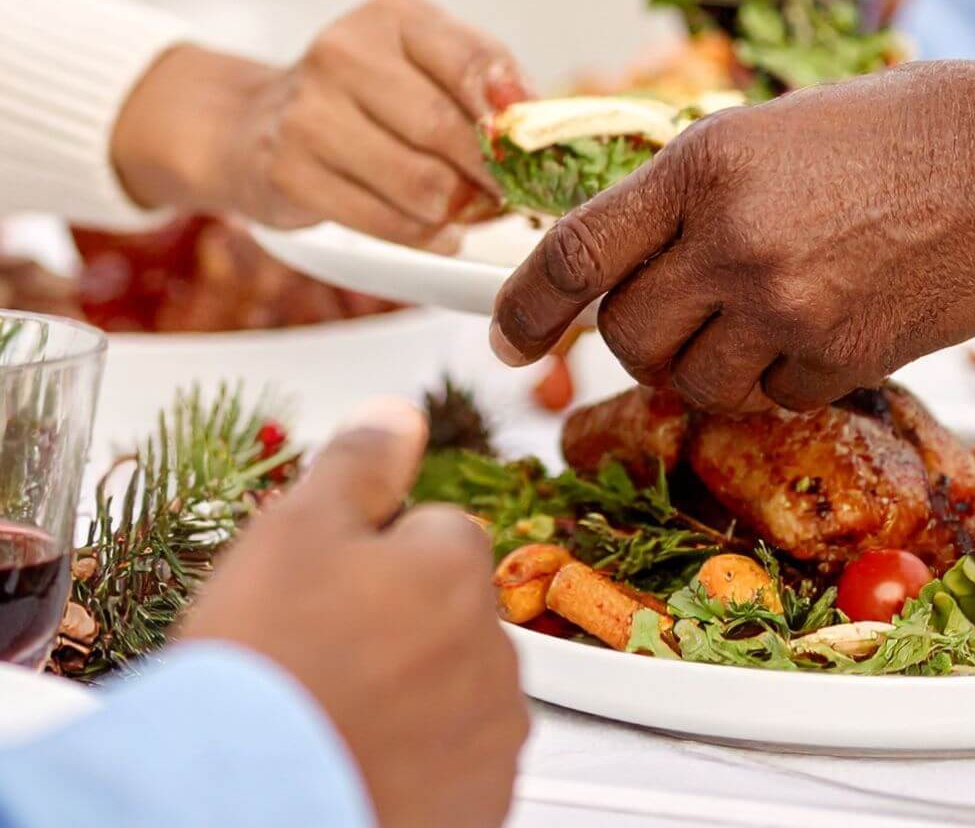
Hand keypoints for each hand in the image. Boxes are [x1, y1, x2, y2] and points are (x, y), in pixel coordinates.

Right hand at [113, 0, 527, 249]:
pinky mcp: (288, 173)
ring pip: (421, 184)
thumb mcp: (429, 64)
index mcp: (393, 17)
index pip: (473, 61)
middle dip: (494, 173)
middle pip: (447, 130)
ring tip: (474, 210)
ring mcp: (308, 113)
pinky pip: (384, 222)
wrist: (258, 123)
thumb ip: (489, 84)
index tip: (537, 145)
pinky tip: (442, 233)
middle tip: (516, 194)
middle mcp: (343, 53)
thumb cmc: (371, 95)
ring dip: (462, 209)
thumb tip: (540, 125)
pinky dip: (427, 236)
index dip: (515, 112)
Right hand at [181, 399, 527, 827]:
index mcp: (458, 570)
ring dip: (411, 698)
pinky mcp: (483, 801)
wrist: (248, 804)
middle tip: (316, 661)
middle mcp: (496, 648)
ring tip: (330, 719)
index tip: (322, 594)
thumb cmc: (265, 668)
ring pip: (455, 690)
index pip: (434, 532)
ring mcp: (494, 731)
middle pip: (449, 613)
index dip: (370, 557)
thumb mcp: (293, 533)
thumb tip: (401, 414)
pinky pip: (457, 765)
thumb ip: (359, 466)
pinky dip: (420, 765)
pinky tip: (357, 765)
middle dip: (397, 627)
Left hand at [489, 59, 974, 411]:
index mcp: (703, 162)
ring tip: (774, 323)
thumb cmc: (918, 128)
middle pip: (626, 335)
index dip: (523, 306)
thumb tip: (646, 259)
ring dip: (718, 370)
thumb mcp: (782, 127)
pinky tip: (837, 326)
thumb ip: (705, 192)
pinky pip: (775, 399)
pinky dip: (790, 381)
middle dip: (639, 344)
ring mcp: (784, 302)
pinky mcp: (841, 355)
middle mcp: (729, 236)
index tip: (507, 339)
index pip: (573, 251)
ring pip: (695, 383)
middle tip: (681, 329)